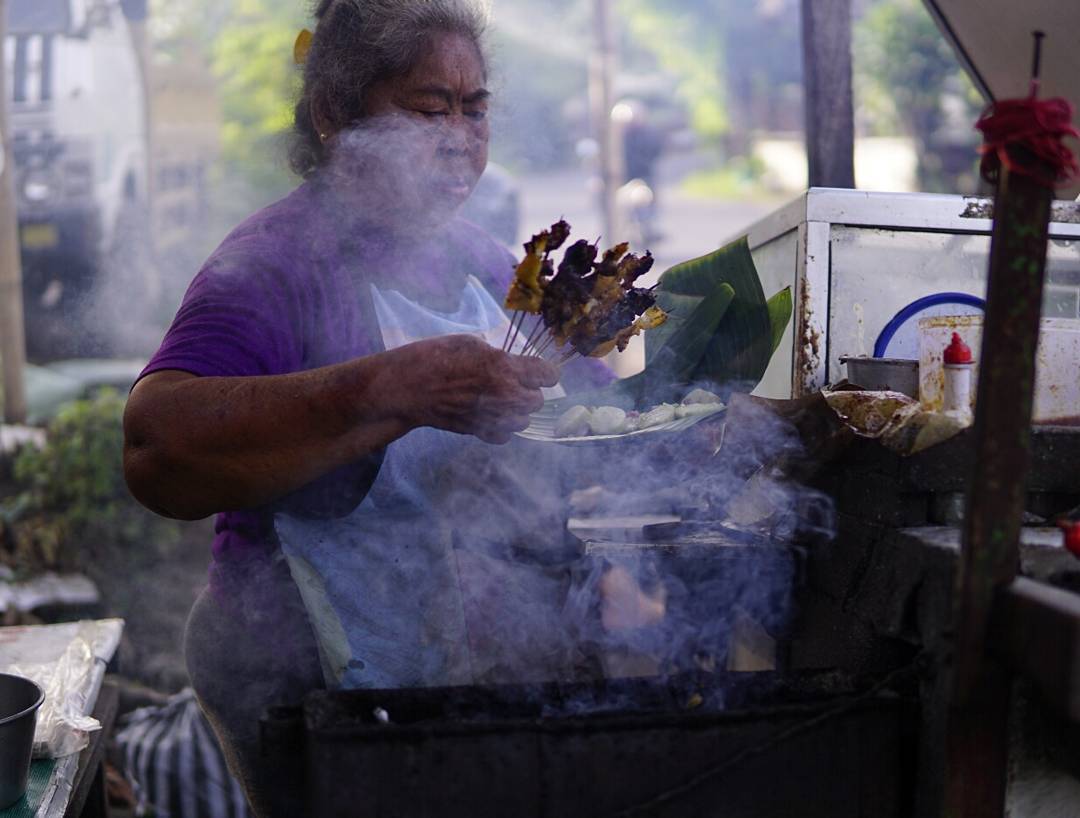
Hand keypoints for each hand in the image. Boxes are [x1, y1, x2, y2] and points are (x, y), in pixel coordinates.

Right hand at [381, 334, 557, 443]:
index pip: (548, 375)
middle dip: (528, 391)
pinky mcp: (479, 432)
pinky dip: (501, 428)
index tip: (537, 371)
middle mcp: (504, 395)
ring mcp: (492, 417)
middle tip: (512, 384)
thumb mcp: (470, 343)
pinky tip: (489, 415)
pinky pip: (505, 436)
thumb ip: (498, 356)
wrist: (408, 387)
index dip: (544, 372)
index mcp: (504, 367)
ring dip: (516, 411)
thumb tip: (512, 364)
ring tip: (498, 400)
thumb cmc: (435, 357)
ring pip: (524, 420)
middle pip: (537, 400)